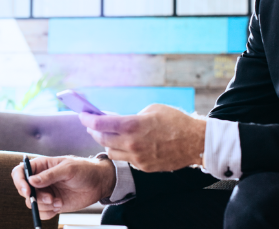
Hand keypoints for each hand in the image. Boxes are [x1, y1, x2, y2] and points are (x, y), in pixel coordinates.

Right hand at [10, 156, 115, 219]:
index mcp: (41, 166)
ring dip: (43, 205)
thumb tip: (31, 181)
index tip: (28, 191)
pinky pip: (42, 212)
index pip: (20, 172)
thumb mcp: (68, 169)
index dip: (20, 181)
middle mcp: (40, 180)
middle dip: (35, 197)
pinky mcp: (52, 204)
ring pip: (32, 203)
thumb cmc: (84, 169)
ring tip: (58, 201)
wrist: (98, 183)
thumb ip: (49, 175)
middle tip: (50, 198)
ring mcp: (45, 192)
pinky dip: (48, 213)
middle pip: (24, 190)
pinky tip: (59, 205)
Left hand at [81, 104, 205, 172]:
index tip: (82, 115)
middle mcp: (132, 143)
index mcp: (132, 125)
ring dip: (107, 143)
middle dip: (94, 131)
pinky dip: (122, 152)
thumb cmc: (176, 121)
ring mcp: (137, 157)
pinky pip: (126, 160)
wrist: (196, 142)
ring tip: (107, 136)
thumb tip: (118, 121)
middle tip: (91, 125)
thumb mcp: (151, 110)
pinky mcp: (144, 167)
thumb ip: (132, 116)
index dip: (88, 119)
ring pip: (111, 152)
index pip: (101, 123)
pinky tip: (125, 145)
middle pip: (102, 139)